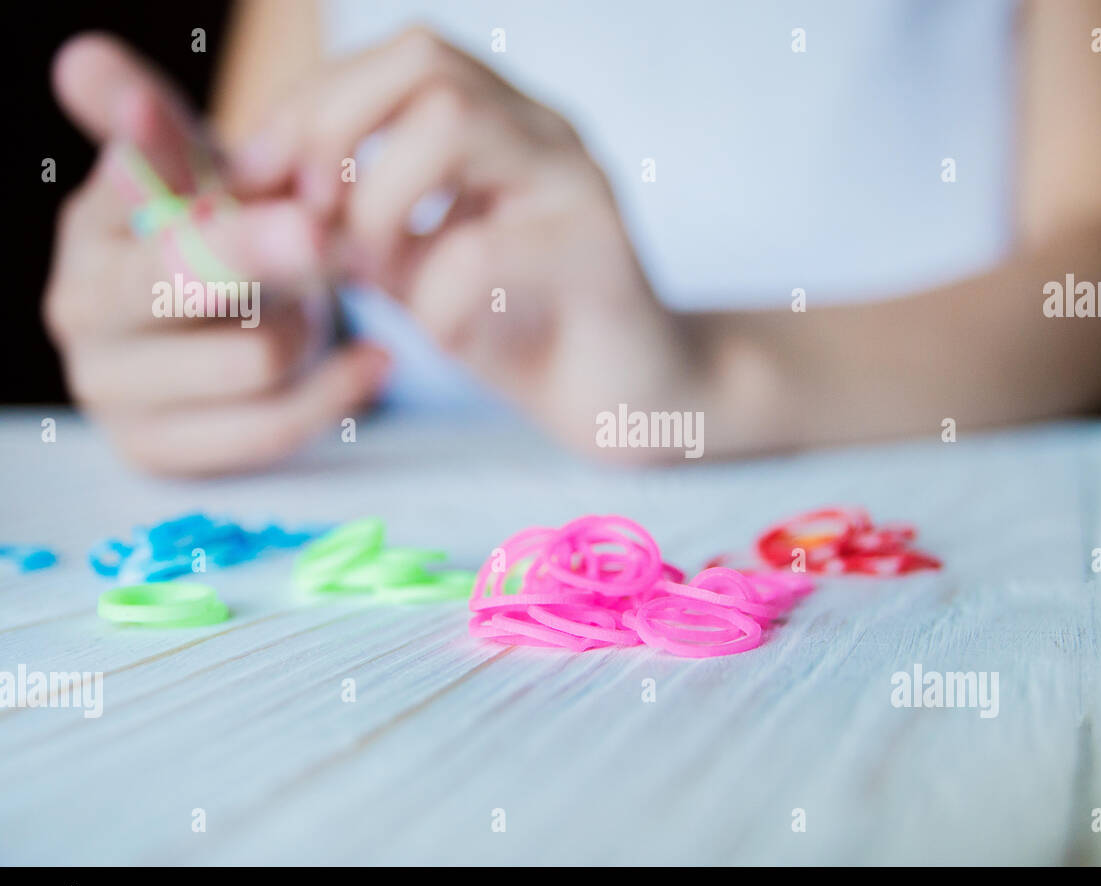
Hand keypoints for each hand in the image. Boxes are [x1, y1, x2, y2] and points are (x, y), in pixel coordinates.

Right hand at [45, 34, 390, 474]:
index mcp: (88, 234)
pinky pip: (270, 428)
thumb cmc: (218, 239)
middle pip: (188, 287)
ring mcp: (112, 393)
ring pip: (252, 359)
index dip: (218, 208)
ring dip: (307, 326)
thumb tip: (86, 59)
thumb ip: (159, 131)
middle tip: (328, 240)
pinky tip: (376, 361)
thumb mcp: (198, 178)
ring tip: (321, 301)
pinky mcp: (158, 451)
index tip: (283, 205)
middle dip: (267, 258)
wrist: (226, 324)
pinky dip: (334, 393)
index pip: (154, 214)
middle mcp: (79, 315)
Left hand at [231, 27, 702, 453]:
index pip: (398, 58)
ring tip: (377, 273)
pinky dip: (434, 299)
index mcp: (504, 124)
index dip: (311, 104)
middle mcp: (545, 134)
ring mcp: (577, 185)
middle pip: (425, 59)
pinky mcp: (597, 256)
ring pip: (452, 122)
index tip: (256, 179)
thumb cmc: (523, 333)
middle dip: (333, 128)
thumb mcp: (419, 275)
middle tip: (308, 214)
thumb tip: (259, 212)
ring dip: (378, 200)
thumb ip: (352, 235)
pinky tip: (441, 334)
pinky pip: (483, 250)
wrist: (632, 400)